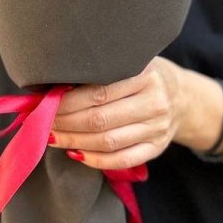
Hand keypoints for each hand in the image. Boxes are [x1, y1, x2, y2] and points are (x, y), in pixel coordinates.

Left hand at [48, 56, 208, 169]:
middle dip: (65, 123)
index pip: (98, 93)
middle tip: (41, 121)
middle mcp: (154, 102)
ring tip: (52, 136)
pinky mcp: (156, 148)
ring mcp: (157, 128)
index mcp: (145, 75)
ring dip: (74, 142)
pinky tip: (76, 153)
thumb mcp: (130, 61)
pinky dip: (95, 160)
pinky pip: (122, 160)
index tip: (45, 102)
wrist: (181, 95)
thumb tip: (54, 84)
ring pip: (108, 142)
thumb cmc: (144, 73)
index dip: (67, 102)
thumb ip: (101, 70)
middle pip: (100, 120)